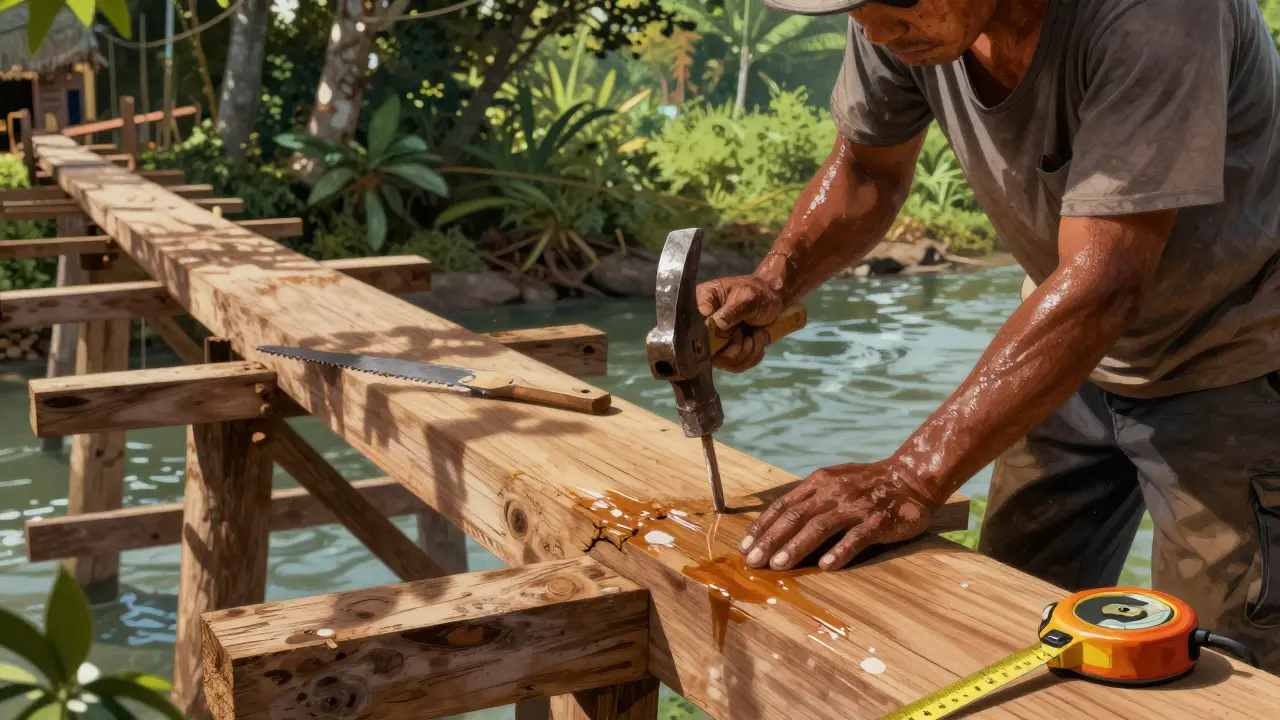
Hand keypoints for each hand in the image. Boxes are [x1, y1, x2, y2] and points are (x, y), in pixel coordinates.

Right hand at [696, 274, 784, 371]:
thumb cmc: (759, 294)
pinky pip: (735, 365)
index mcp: (703, 302)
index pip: (694, 325)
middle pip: (708, 350)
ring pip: (724, 362)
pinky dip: (751, 357)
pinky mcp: (729, 350)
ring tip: (757, 336)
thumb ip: (732, 310)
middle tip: (749, 337)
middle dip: (735, 349)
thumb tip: (718, 324)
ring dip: (747, 353)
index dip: (712, 335)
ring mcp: (717, 339)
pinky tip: (757, 342)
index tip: (732, 330)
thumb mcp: (747, 298)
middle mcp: (705, 323)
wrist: (775, 301)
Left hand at [740, 461, 936, 570]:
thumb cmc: (866, 484)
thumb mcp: (833, 481)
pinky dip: (839, 551)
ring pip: (819, 527)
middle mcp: (834, 493)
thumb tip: (777, 524)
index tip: (746, 546)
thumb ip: (809, 499)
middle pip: (795, 517)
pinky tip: (825, 566)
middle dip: (770, 540)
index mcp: (819, 483)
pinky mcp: (878, 521)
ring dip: (796, 547)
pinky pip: (856, 538)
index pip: (783, 505)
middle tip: (753, 561)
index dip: (763, 526)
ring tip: (778, 565)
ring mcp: (856, 507)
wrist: (910, 478)